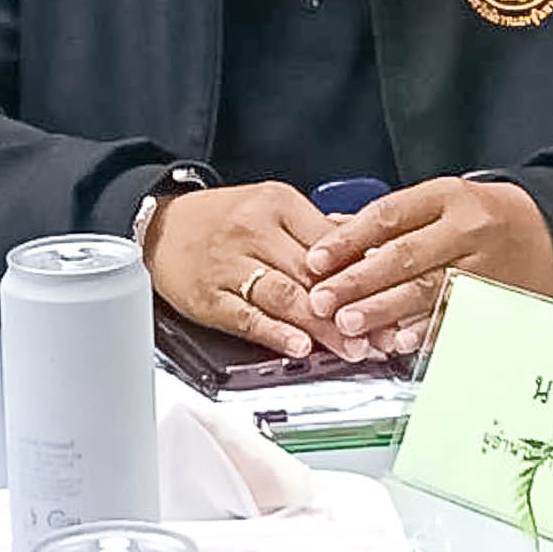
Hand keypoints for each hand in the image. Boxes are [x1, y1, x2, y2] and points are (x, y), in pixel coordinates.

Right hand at [143, 180, 376, 360]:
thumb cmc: (223, 218)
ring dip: (321, 326)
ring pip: (284, 296)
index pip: (331, 241)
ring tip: (349, 347)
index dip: (364, 271)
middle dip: (349, 307)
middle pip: (312, 273)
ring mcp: (230, 265)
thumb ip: (318, 229)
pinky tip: (298, 347)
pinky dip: (275, 333)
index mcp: (278, 204)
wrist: (161, 225)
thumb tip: (370, 249)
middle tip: (381, 334)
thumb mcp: (273, 207)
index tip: (391, 296)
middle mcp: (255, 230)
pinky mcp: (210, 297)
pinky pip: (247, 317)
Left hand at [303, 177, 552, 353]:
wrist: (546, 231)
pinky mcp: (497, 299)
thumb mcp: (438, 200)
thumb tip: (331, 231)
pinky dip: (426, 331)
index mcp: (446, 197)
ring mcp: (485, 266)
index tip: (316, 260)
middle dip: (358, 281)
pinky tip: (400, 341)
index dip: (348, 239)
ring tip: (349, 323)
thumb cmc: (480, 215)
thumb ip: (389, 219)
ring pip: (428, 289)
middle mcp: (467, 229)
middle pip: (405, 255)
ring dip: (385, 310)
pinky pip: (457, 317)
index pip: (389, 216)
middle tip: (323, 300)